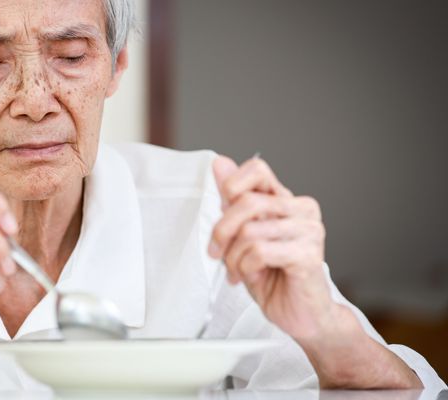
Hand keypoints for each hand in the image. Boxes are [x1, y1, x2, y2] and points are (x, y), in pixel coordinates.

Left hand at [208, 155, 422, 388]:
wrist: (302, 316)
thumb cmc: (275, 277)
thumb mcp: (243, 236)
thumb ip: (233, 202)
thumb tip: (220, 164)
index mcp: (285, 201)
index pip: (257, 169)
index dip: (231, 184)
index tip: (220, 209)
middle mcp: (301, 210)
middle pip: (246, 202)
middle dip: (222, 231)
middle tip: (217, 252)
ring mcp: (309, 230)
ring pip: (250, 230)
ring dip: (234, 258)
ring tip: (238, 272)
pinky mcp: (308, 253)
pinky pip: (261, 251)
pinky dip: (247, 267)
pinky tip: (253, 276)